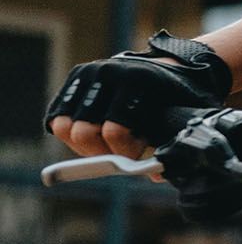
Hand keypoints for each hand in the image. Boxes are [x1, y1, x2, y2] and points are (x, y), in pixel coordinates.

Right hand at [46, 33, 232, 157]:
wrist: (169, 68)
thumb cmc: (178, 99)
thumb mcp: (184, 117)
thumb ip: (172, 144)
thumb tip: (155, 175)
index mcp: (138, 80)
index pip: (114, 132)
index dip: (123, 153)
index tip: (136, 157)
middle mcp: (108, 73)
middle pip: (83, 133)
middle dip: (100, 153)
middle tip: (119, 154)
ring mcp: (87, 74)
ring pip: (64, 127)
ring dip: (84, 146)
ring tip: (107, 146)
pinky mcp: (74, 80)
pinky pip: (56, 119)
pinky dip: (70, 135)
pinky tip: (96, 136)